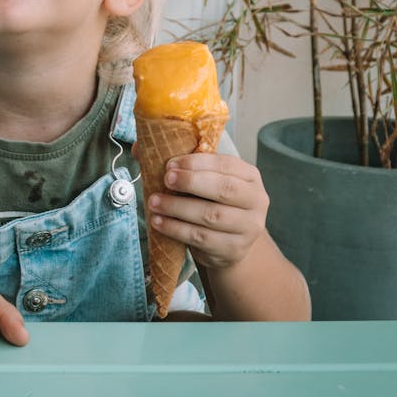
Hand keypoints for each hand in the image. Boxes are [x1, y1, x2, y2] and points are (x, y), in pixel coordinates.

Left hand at [147, 153, 268, 270]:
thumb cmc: (213, 204)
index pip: (225, 164)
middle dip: (191, 182)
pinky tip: (159, 222)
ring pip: (211, 215)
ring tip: (154, 202)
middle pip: (223, 189)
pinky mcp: (234, 249)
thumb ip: (181, 165)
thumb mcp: (205, 183)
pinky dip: (177, 229)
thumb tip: (139, 147)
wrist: (229, 244)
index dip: (196, 163)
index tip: (170, 164)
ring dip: (178, 208)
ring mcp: (248, 227)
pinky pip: (202, 238)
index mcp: (250, 177)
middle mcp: (256, 200)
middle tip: (165, 180)